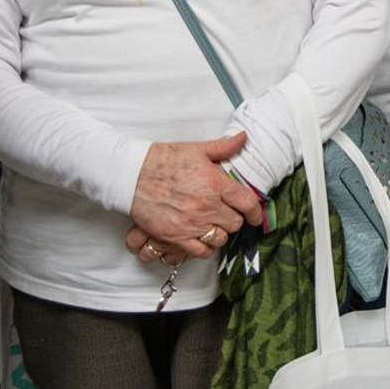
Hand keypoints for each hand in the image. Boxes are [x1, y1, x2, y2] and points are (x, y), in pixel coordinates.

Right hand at [128, 133, 264, 261]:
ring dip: (220, 233)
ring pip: (220, 238)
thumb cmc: (163, 161)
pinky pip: (201, 251)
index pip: (247, 202)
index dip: (256, 212)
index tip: (256, 217)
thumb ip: (223, 147)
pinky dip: (205, 247)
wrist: (133, 175)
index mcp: (215, 183)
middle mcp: (207, 206)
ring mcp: (192, 224)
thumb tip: (243, 138)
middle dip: (234, 219)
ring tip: (214, 226)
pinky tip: (202, 239)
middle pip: (235, 223)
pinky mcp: (176, 237)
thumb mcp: (197, 149)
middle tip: (228, 215)